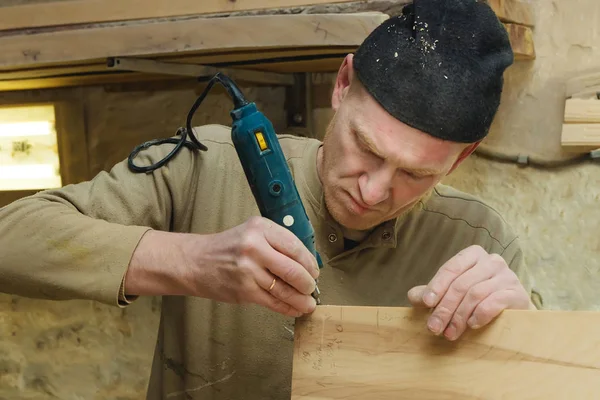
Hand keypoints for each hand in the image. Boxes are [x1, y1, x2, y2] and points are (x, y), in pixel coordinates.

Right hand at [193, 216, 319, 316]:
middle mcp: (254, 246)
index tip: (314, 271)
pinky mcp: (244, 290)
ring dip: (301, 299)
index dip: (309, 262)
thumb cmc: (226, 248)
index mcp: (260, 228)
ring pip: (284, 289)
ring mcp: (248, 270)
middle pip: (293, 269)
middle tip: (311, 288)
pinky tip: (294, 309)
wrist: (194, 262)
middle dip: (308, 283)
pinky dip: (287, 308)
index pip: (295, 246)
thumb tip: (306, 263)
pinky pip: (272, 301)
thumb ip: (275, 243)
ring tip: (308, 304)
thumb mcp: (251, 233)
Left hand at [407, 245, 533, 340]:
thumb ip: (432, 293)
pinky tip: (472, 325)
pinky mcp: (517, 293)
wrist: (514, 310)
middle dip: (445, 308)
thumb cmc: (479, 297)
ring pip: (475, 294)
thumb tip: (413, 296)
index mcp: (473, 255)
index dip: (436, 286)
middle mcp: (492, 261)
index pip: (451, 268)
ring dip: (459, 316)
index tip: (425, 303)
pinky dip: (480, 315)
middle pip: (461, 284)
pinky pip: (494, 302)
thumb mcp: (453, 293)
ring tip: (450, 333)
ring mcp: (507, 276)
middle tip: (434, 327)